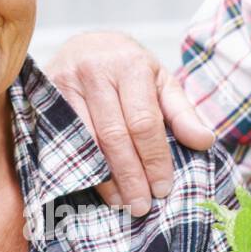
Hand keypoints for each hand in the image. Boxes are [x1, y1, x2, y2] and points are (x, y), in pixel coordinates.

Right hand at [46, 31, 214, 215]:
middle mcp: (95, 71)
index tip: (163, 188)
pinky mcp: (45, 97)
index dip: (154, 159)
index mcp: (130, 65)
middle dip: (131, 175)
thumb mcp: (161, 82)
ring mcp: (65, 83)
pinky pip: (64, 140)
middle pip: (114, 135)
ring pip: (86, 141)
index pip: (144, 122)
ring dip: (104, 178)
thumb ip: (182, 113)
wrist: (85, 45)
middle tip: (141, 205)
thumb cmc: (128, 68)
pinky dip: (81, 167)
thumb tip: (204, 141)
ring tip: (122, 202)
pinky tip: (95, 186)